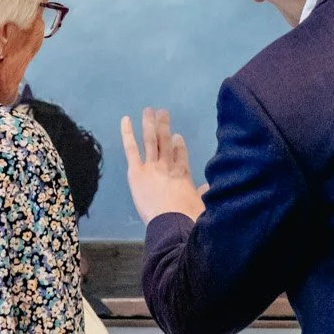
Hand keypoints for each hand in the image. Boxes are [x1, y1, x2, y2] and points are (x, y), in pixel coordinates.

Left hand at [122, 108, 204, 222]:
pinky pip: (131, 149)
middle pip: (166, 142)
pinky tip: (126, 120)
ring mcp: (152, 166)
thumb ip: (202, 195)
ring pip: (151, 140)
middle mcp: (168, 166)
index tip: (177, 137)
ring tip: (148, 110)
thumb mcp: (201, 206)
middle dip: (164, 127)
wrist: (173, 222)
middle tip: (163, 113)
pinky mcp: (137, 171)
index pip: (180, 155)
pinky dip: (127, 133)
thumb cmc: (188, 218)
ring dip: (150, 124)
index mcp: (183, 174)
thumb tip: (207, 188)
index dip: (178, 145)